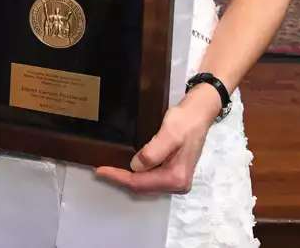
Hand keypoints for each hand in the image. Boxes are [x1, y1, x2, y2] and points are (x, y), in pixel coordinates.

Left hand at [94, 85, 217, 192]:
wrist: (198, 113)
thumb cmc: (185, 121)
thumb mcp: (169, 134)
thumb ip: (153, 152)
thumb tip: (135, 167)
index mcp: (177, 178)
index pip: (141, 183)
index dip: (119, 177)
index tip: (100, 170)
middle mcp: (178, 184)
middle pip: (142, 187)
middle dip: (121, 179)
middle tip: (101, 170)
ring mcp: (176, 179)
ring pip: (145, 184)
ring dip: (127, 177)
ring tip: (109, 169)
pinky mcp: (173, 172)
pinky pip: (150, 177)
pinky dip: (136, 174)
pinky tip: (125, 167)